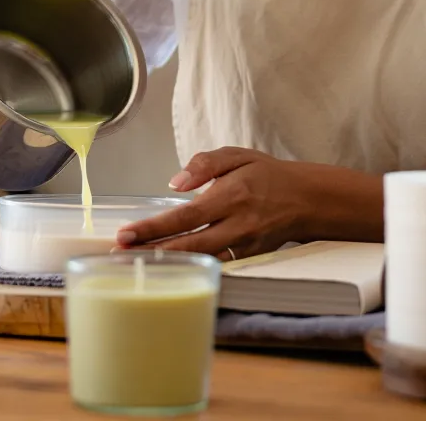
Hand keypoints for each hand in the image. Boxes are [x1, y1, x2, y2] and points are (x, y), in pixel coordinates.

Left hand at [114, 147, 312, 261]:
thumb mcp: (237, 155)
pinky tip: (169, 269)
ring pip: (201, 261)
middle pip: (188, 245)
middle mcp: (237, 225)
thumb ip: (205, 164)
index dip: (154, 228)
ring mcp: (244, 246)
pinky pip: (216, 267)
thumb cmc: (267, 175)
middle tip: (118, 256)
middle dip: (152, 252)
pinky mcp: (248, 258)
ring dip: (168, 265)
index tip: (125, 234)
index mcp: (231, 196)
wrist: (306, 199)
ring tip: (135, 264)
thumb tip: (175, 183)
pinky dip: (192, 269)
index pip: (185, 216)